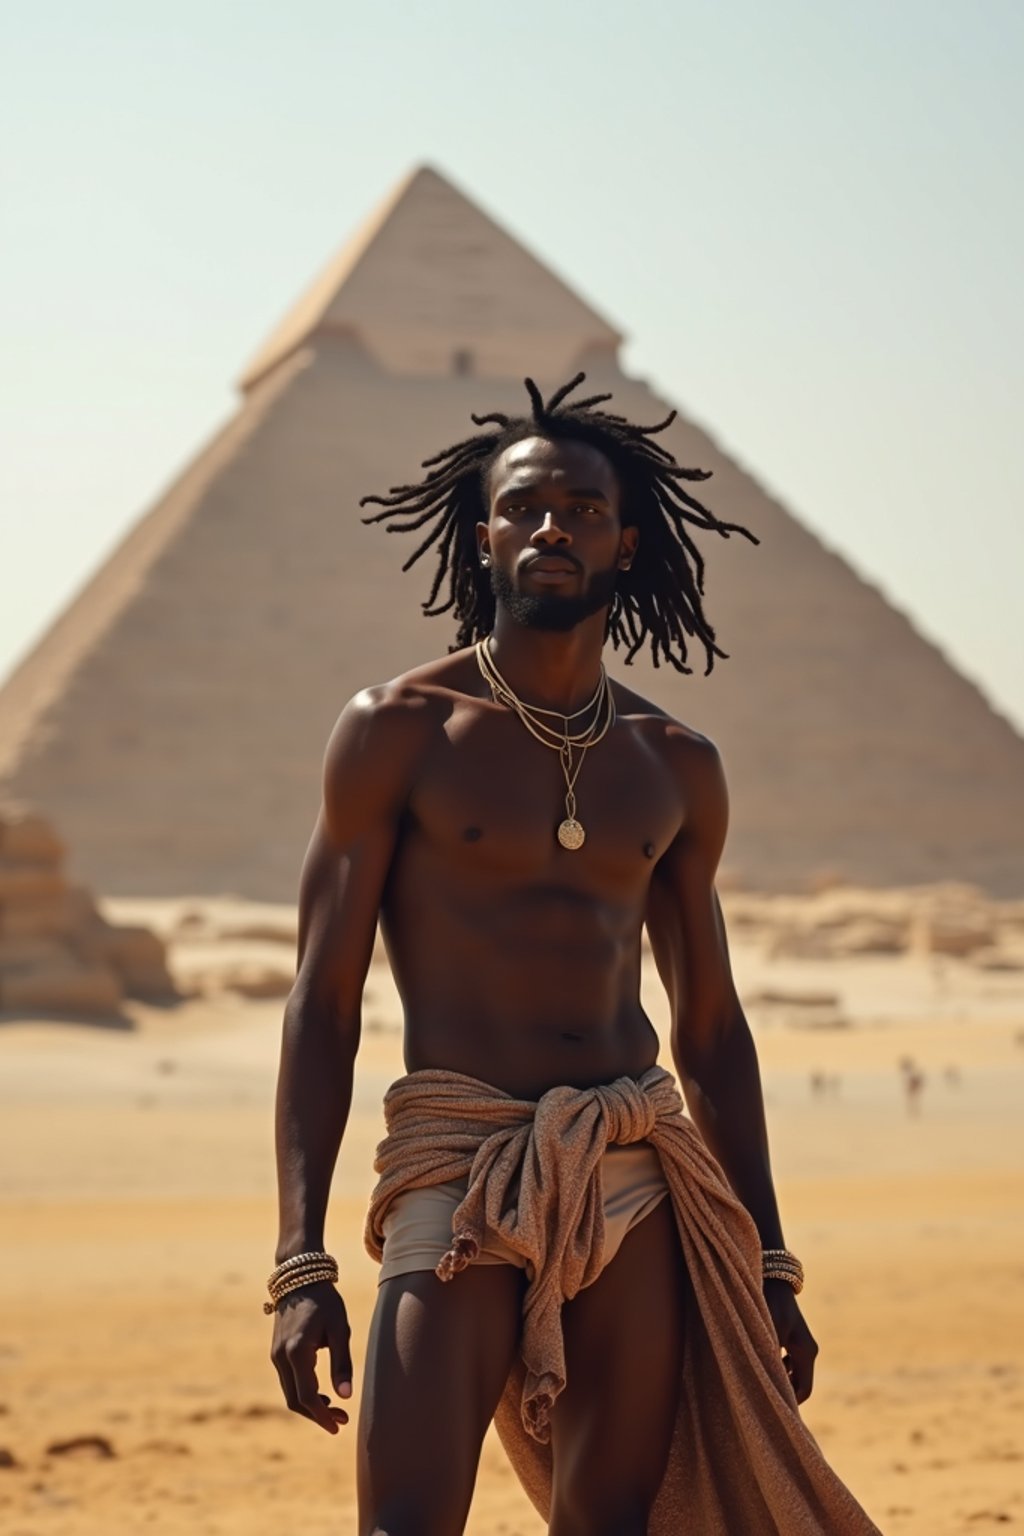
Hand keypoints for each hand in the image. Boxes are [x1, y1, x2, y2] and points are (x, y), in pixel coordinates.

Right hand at [270, 1280, 353, 1433]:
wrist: (300, 1277)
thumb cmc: (325, 1301)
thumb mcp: (339, 1329)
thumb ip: (341, 1363)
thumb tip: (346, 1397)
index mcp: (297, 1352)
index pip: (307, 1396)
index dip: (323, 1416)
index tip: (339, 1426)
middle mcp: (281, 1357)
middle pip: (295, 1401)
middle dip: (317, 1415)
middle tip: (342, 1420)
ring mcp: (275, 1355)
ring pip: (290, 1393)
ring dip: (310, 1405)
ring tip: (336, 1409)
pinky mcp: (276, 1352)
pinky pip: (288, 1381)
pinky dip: (303, 1392)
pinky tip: (322, 1392)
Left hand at [763, 1279, 817, 1403]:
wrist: (772, 1276)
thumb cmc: (769, 1303)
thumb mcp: (769, 1330)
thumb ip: (770, 1357)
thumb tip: (769, 1381)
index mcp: (806, 1352)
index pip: (804, 1390)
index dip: (790, 1403)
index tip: (771, 1408)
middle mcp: (807, 1349)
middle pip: (798, 1383)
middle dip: (782, 1391)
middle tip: (760, 1399)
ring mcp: (799, 1343)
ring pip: (791, 1373)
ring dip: (778, 1378)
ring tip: (756, 1380)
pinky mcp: (790, 1336)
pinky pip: (785, 1361)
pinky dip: (775, 1367)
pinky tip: (758, 1362)